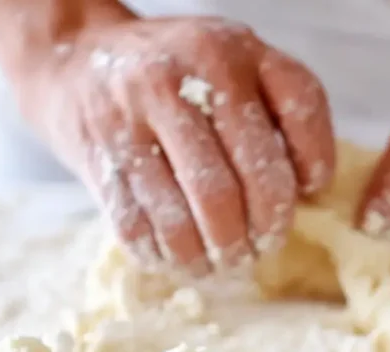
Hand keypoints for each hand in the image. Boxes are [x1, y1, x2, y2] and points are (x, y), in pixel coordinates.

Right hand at [16, 8, 333, 272]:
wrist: (75, 58)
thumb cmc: (180, 75)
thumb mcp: (238, 64)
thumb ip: (285, 108)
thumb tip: (311, 187)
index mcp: (232, 50)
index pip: (298, 110)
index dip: (313, 166)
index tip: (306, 196)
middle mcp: (184, 77)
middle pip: (240, 181)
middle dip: (261, 230)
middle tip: (263, 248)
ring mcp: (134, 115)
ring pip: (189, 213)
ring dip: (214, 253)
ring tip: (225, 262)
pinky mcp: (98, 154)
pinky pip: (139, 225)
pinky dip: (168, 254)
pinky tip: (183, 258)